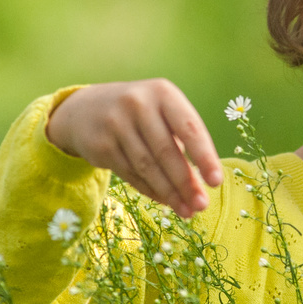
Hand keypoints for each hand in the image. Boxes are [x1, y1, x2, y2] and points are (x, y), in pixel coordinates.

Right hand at [45, 79, 223, 217]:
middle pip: (166, 151)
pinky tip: (165, 201)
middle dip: (186, 183)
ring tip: (186, 211)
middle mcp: (138, 104)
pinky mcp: (100, 145)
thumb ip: (182, 143)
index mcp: (162, 93)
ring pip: (147, 167)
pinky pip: (130, 174)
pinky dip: (150, 190)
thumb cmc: (141, 114)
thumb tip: (198, 187)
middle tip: (201, 205)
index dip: (204, 157)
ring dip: (169, 193)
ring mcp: (116, 124)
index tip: (216, 182)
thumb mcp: (163, 114)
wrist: (86, 110)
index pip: (189, 128)